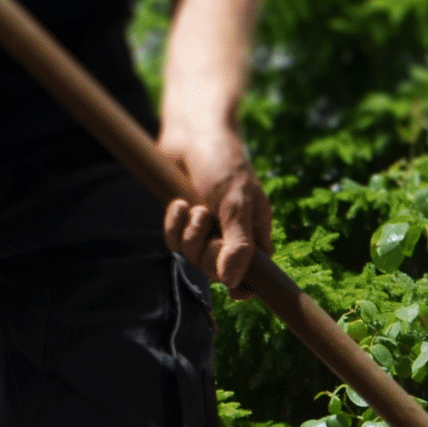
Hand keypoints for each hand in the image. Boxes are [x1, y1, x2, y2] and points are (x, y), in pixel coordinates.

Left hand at [159, 122, 270, 295]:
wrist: (192, 134)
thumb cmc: (223, 164)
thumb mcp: (236, 205)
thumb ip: (238, 245)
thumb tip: (234, 283)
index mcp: (254, 232)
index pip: (254, 273)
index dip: (245, 286)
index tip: (235, 292)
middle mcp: (230, 234)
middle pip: (216, 270)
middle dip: (206, 250)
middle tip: (206, 220)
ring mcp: (204, 229)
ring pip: (191, 256)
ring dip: (189, 232)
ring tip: (193, 205)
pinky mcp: (181, 220)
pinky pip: (173, 241)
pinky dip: (173, 224)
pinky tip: (178, 203)